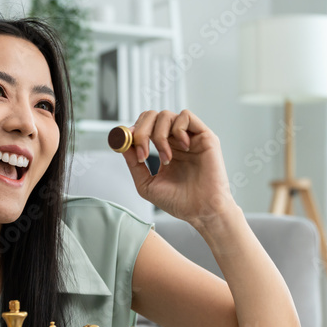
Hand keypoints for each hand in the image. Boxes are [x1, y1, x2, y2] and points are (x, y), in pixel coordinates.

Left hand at [120, 110, 235, 225]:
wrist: (201, 211)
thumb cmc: (180, 202)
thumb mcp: (147, 184)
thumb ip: (133, 164)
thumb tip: (121, 144)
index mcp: (165, 149)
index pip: (145, 127)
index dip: (133, 131)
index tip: (124, 143)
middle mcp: (177, 141)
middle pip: (152, 116)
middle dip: (141, 131)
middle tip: (142, 152)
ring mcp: (190, 137)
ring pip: (166, 115)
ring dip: (159, 135)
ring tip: (166, 159)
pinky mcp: (205, 136)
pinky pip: (186, 116)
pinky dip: (178, 129)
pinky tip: (182, 148)